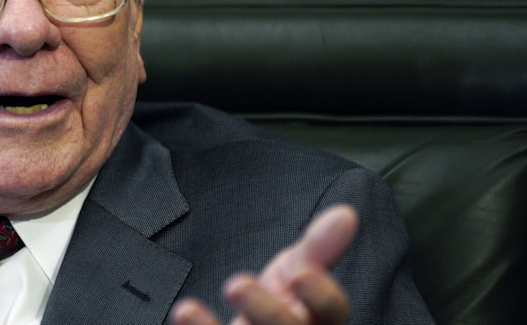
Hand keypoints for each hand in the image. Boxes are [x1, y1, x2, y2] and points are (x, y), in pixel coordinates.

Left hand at [169, 205, 357, 324]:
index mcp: (317, 322)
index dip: (321, 297)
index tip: (300, 273)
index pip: (332, 313)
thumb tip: (345, 213)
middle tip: (236, 284)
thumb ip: (318, 247)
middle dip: (268, 314)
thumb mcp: (296, 272)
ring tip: (186, 309)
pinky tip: (181, 315)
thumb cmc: (275, 305)